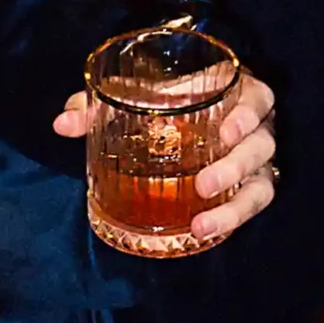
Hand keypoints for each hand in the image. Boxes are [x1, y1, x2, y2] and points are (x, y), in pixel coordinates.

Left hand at [52, 64, 278, 245]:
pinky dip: (233, 218)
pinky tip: (204, 231)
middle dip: (236, 165)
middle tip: (204, 184)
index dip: (246, 113)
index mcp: (233, 91)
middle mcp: (252, 124)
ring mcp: (256, 158)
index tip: (225, 132)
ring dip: (235, 204)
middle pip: (261, 142)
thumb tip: (62, 123)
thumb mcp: (134, 98)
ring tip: (201, 224)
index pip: (254, 96)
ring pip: (261, 180)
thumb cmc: (163, 101)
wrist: (182, 121)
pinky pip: (254, 202)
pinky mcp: (253, 185)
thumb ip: (98, 106)